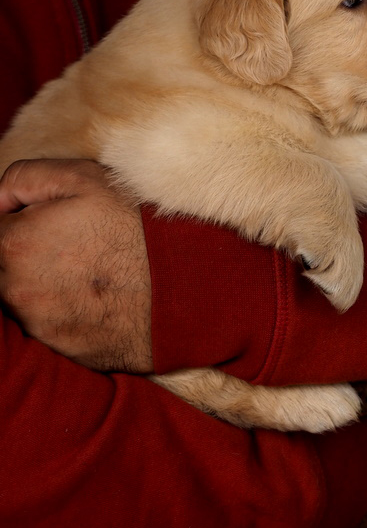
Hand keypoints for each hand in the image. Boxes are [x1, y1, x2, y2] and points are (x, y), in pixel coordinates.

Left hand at [0, 159, 152, 371]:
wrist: (186, 285)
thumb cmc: (137, 228)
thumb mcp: (86, 179)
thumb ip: (25, 178)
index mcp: (14, 244)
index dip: (17, 221)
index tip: (47, 221)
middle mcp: (16, 290)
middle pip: (4, 268)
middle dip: (30, 254)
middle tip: (77, 246)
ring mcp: (39, 324)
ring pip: (27, 298)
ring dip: (49, 283)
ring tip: (93, 271)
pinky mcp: (64, 349)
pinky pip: (53, 325)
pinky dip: (70, 311)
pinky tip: (102, 296)